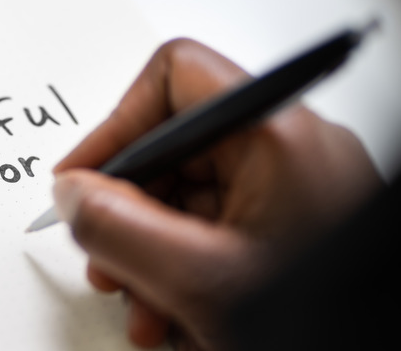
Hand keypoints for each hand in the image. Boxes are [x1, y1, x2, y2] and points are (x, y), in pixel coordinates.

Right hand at [53, 38, 380, 349]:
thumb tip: (74, 196)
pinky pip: (217, 223)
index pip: (175, 77)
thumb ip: (120, 232)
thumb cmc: (326, 323)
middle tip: (105, 255)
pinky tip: (177, 311)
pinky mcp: (290, 221)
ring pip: (189, 193)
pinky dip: (184, 264)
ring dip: (150, 250)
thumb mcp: (202, 280)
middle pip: (174, 145)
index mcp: (277, 133)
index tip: (82, 177)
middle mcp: (288, 147)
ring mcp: (292, 185)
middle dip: (128, 209)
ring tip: (144, 304)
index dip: (116, 124)